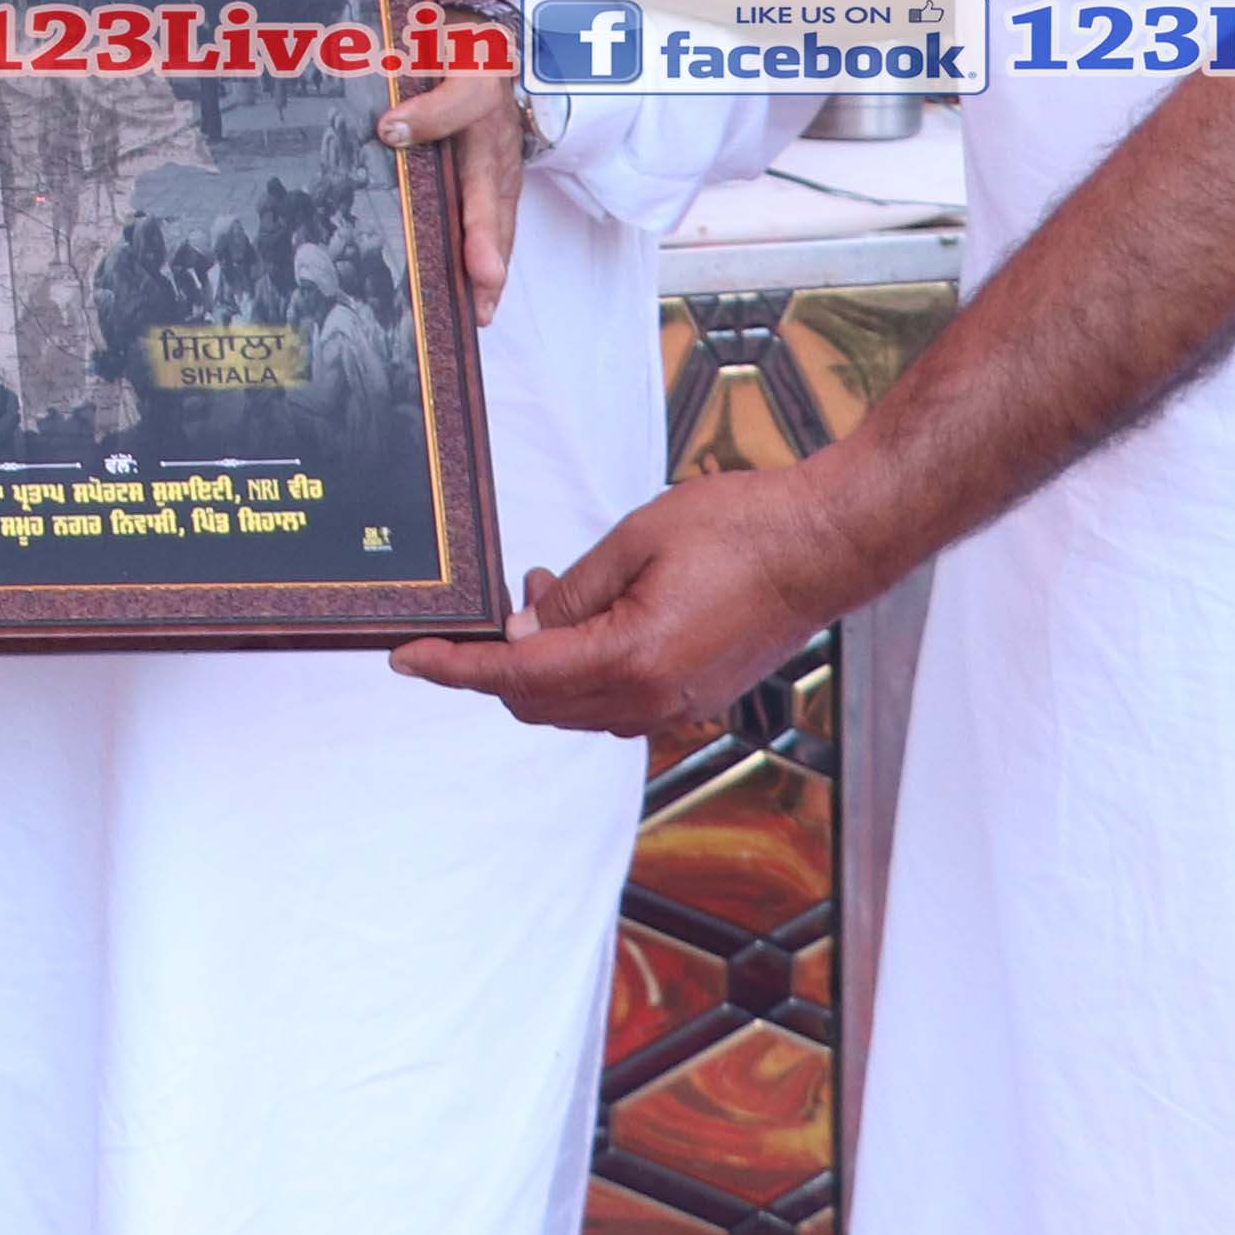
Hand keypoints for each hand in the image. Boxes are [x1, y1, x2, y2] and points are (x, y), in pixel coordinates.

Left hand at [388, 72, 531, 313]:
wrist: (477, 40)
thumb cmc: (472, 60)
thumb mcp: (463, 72)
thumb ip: (435, 105)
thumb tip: (392, 134)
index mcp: (491, 148)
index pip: (484, 200)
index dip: (481, 237)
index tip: (482, 273)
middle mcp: (495, 169)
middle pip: (496, 228)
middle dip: (489, 272)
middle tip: (481, 313)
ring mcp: (491, 176)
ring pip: (492, 231)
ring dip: (486, 271)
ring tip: (478, 311)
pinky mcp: (481, 180)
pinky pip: (483, 221)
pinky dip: (478, 253)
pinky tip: (463, 279)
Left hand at [392, 460, 870, 736]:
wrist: (828, 543)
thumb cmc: (743, 527)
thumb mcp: (635, 541)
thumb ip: (570, 594)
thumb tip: (523, 630)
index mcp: (630, 661)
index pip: (515, 677)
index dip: (453, 667)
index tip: (406, 657)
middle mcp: (652, 700)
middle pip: (538, 703)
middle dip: (498, 661)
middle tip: (493, 601)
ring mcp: (678, 705)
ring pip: (576, 706)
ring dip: (543, 662)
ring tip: (544, 588)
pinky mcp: (696, 694)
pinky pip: (616, 700)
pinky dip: (584, 668)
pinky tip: (590, 615)